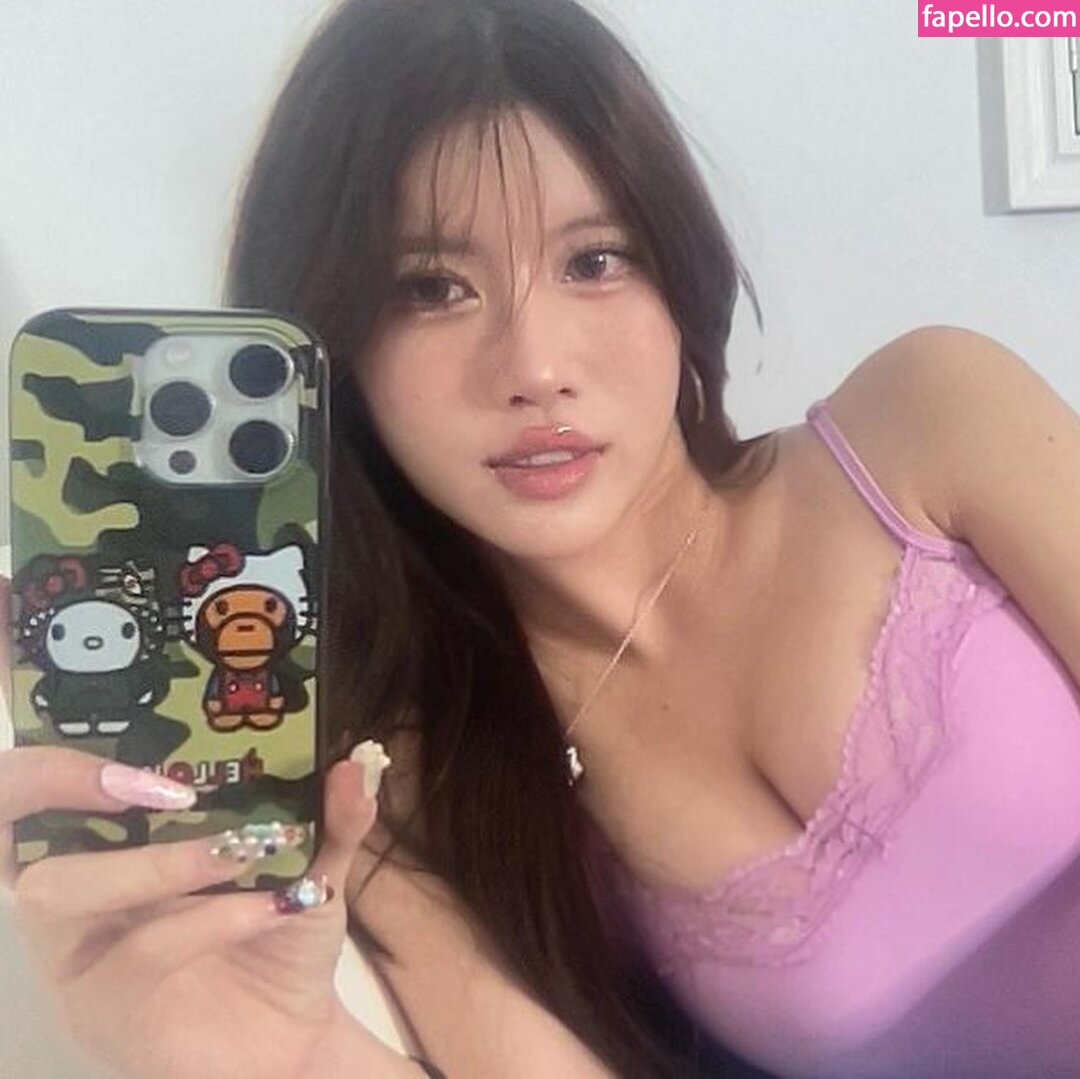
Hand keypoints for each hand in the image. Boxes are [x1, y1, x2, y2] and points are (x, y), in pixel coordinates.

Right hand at [0, 579, 402, 1078]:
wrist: (286, 1042)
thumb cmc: (276, 937)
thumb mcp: (311, 865)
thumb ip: (329, 814)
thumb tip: (355, 756)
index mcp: (113, 833)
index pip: (44, 773)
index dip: (34, 721)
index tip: (50, 647)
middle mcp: (72, 879)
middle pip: (7, 820)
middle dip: (60, 778)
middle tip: (156, 778)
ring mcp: (73, 947)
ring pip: (66, 887)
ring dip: (163, 861)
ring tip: (242, 849)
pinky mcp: (96, 1004)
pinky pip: (140, 948)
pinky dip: (214, 917)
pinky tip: (272, 907)